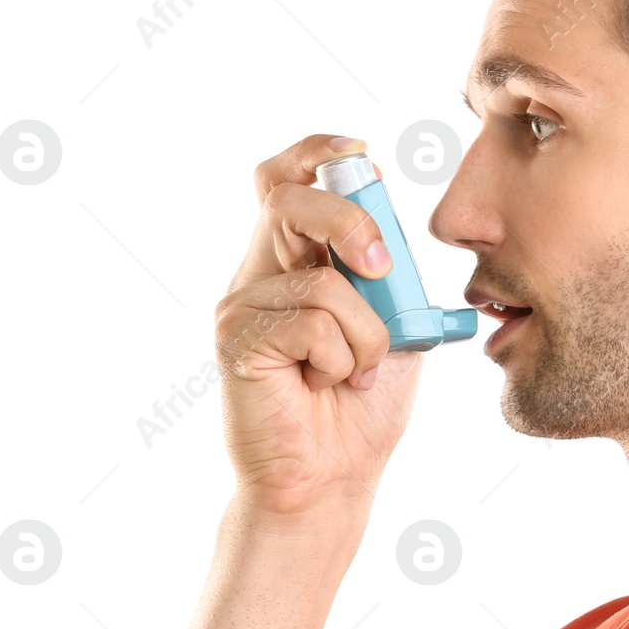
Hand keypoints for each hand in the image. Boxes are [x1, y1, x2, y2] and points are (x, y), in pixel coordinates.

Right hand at [214, 134, 424, 515]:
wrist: (332, 477)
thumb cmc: (361, 405)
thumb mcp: (393, 325)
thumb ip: (387, 273)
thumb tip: (388, 219)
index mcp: (294, 259)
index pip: (284, 180)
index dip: (315, 153)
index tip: (359, 151)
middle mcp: (259, 272)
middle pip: (289, 199)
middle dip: (351, 222)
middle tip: (382, 270)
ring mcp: (241, 304)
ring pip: (322, 280)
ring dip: (366, 333)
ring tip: (358, 372)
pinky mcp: (235, 339)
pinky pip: (311, 322)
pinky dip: (343, 357)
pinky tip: (326, 386)